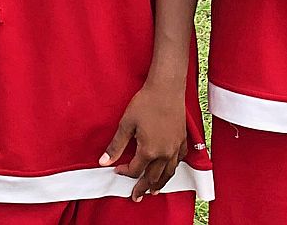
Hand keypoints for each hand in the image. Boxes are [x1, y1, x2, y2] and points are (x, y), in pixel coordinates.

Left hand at [99, 81, 188, 200]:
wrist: (166, 89)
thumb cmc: (145, 103)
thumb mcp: (126, 124)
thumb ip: (116, 145)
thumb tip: (104, 162)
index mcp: (149, 151)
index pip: (135, 170)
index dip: (125, 172)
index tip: (118, 170)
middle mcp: (164, 154)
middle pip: (152, 177)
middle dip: (143, 187)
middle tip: (137, 196)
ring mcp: (175, 149)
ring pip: (168, 173)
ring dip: (160, 183)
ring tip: (154, 191)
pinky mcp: (182, 141)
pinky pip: (179, 161)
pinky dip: (173, 169)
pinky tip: (170, 169)